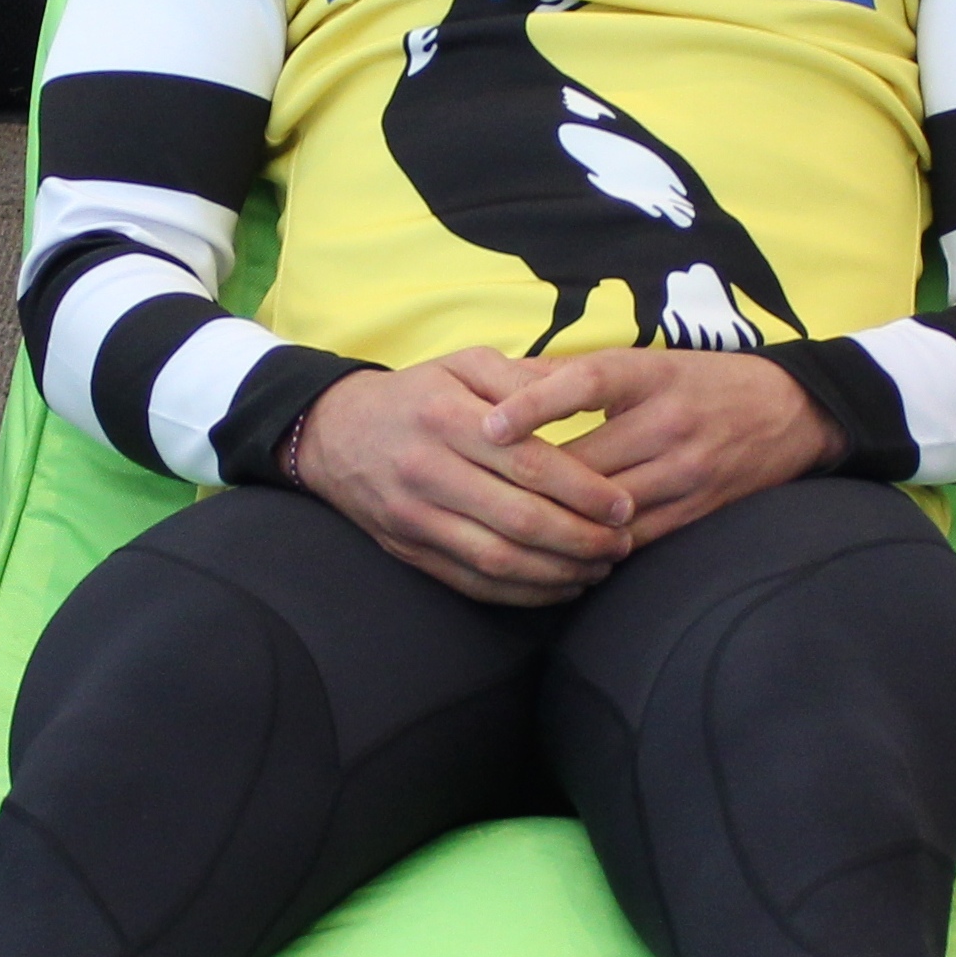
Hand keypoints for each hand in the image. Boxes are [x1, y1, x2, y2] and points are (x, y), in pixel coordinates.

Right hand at [295, 351, 635, 605]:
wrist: (332, 434)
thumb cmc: (416, 396)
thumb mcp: (463, 363)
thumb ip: (523, 376)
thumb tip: (583, 388)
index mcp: (448, 419)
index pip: (528, 463)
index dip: (583, 490)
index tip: (622, 505)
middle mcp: (429, 471)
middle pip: (519, 519)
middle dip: (581, 538)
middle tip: (622, 543)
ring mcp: (416, 518)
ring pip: (499, 560)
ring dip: (558, 572)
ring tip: (600, 567)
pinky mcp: (410, 551)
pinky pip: (473, 583)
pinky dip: (523, 592)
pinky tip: (560, 586)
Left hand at [478, 349, 843, 553]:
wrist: (790, 411)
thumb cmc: (698, 382)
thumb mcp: (646, 362)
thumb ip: (576, 376)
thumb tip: (500, 385)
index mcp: (648, 374)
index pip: (584, 385)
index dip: (533, 406)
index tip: (488, 427)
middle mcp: (667, 421)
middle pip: (585, 463)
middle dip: (530, 484)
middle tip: (476, 496)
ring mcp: (686, 469)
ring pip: (606, 508)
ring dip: (558, 524)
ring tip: (508, 532)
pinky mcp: (698, 509)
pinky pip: (635, 538)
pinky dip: (595, 548)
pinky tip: (559, 554)